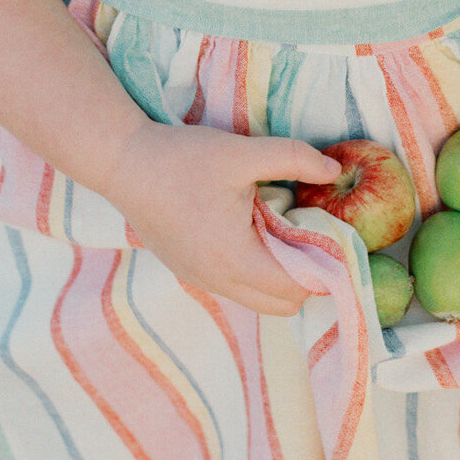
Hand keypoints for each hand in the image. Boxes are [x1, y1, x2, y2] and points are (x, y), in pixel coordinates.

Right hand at [102, 120, 341, 315]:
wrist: (124, 163)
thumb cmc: (184, 159)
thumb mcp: (243, 153)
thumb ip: (294, 159)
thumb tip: (335, 169)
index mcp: (235, 260)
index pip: (297, 289)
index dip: (322, 266)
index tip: (333, 234)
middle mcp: (218, 281)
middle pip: (281, 305)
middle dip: (305, 275)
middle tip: (311, 232)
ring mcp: (199, 279)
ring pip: (257, 298)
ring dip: (278, 274)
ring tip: (283, 227)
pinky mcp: (187, 270)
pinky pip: (234, 286)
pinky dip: (254, 269)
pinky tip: (253, 228)